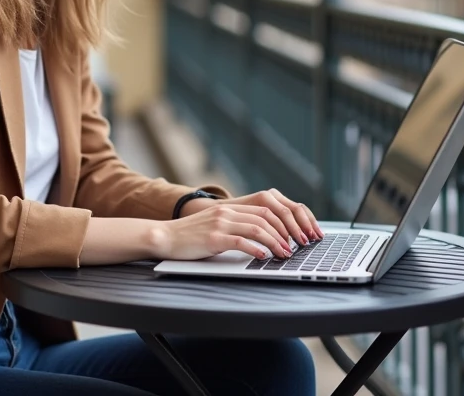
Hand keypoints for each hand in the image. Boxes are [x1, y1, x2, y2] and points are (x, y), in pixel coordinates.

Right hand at [181, 189, 323, 247]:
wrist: (165, 237)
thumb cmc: (191, 237)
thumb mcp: (216, 226)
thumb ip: (236, 226)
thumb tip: (263, 238)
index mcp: (230, 208)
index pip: (267, 210)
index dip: (285, 222)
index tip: (297, 236)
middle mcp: (227, 212)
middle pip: (266, 217)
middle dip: (286, 231)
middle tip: (298, 246)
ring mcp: (220, 223)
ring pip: (257, 228)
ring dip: (275, 242)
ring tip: (285, 253)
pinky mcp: (214, 237)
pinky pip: (240, 240)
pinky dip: (256, 248)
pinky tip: (264, 256)